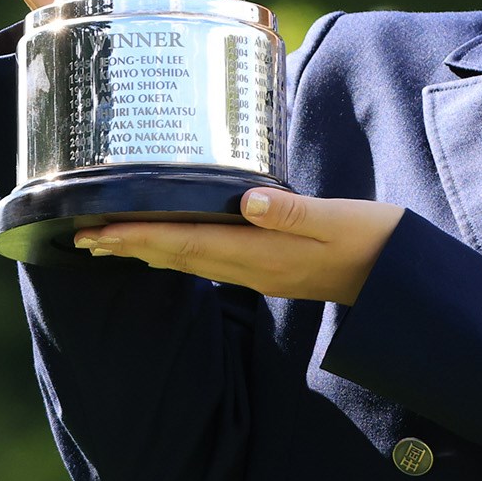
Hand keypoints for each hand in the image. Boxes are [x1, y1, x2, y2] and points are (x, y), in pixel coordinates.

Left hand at [73, 189, 404, 304]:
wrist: (400, 279)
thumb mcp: (339, 220)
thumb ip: (292, 211)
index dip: (141, 236)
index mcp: (264, 254)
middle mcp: (254, 268)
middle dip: (129, 246)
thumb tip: (247, 201)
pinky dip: (179, 251)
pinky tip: (170, 243)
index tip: (99, 230)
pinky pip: (210, 260)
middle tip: (82, 237)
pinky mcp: (271, 268)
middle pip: (178, 257)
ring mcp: (261, 272)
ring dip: (148, 250)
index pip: (188, 244)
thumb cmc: (375, 242)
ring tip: (110, 241)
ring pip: (190, 262)